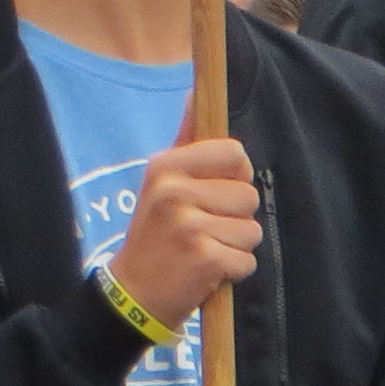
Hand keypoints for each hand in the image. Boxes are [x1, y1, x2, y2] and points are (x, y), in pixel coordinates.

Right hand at [111, 137, 262, 334]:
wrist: (133, 294)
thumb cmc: (156, 235)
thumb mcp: (161, 183)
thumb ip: (186, 140)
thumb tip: (197, 92)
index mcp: (166, 166)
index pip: (234, 153)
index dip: (235, 177)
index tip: (214, 195)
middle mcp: (174, 191)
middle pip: (248, 195)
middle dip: (235, 218)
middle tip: (203, 232)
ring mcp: (188, 225)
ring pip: (252, 230)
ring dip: (234, 247)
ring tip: (202, 251)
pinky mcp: (204, 257)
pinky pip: (247, 260)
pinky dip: (233, 272)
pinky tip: (204, 272)